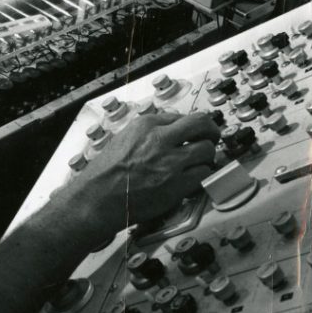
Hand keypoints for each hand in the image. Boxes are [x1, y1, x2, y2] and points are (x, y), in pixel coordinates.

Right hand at [71, 112, 220, 234]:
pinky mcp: (177, 185)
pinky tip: (194, 177)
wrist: (99, 196)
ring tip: (201, 162)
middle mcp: (160, 139)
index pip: (182, 116)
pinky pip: (204, 174)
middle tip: (212, 138)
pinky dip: (202, 175)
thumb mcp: (125, 137)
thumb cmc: (107, 170)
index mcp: (146, 124)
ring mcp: (170, 162)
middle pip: (202, 125)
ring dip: (207, 156)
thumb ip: (150, 131)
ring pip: (207, 151)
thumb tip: (171, 130)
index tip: (196, 132)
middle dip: (211, 132)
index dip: (191, 126)